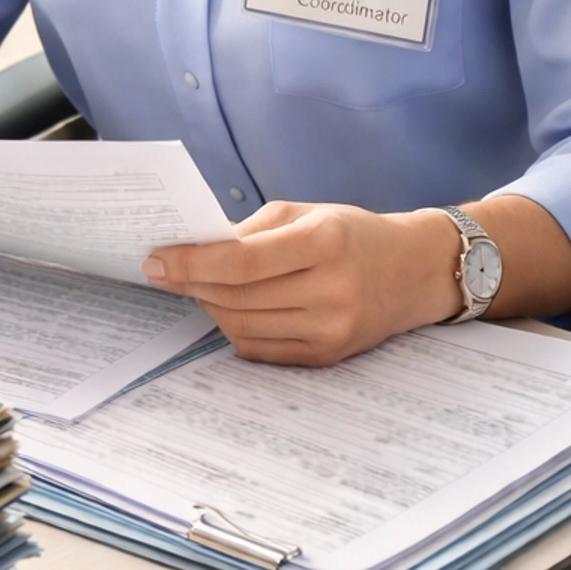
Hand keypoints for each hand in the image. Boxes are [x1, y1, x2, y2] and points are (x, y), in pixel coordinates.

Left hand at [143, 200, 460, 366]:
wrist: (416, 271)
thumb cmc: (353, 233)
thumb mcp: (307, 212)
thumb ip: (250, 231)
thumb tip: (192, 250)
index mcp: (325, 243)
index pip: (240, 262)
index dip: (190, 263)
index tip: (154, 259)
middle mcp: (331, 291)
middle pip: (236, 297)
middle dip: (190, 284)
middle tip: (165, 270)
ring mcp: (331, 330)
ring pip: (241, 327)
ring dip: (208, 306)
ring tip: (197, 286)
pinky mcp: (327, 356)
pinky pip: (259, 349)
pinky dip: (233, 327)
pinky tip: (228, 307)